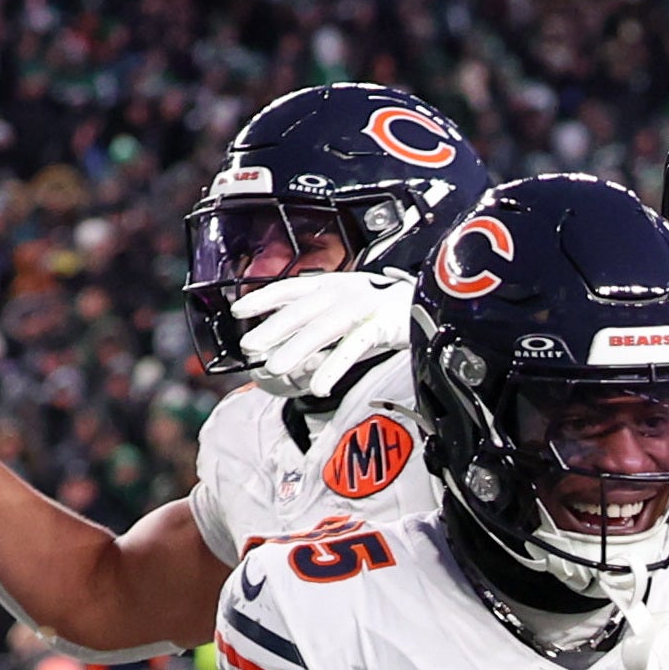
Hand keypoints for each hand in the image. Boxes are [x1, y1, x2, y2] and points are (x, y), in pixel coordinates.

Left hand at [230, 269, 419, 402]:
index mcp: (332, 283)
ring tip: (275, 368)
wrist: (429, 305)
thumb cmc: (386, 310)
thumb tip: (294, 355)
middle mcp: (343, 291)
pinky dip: (334, 367)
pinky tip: (318, 386)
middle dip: (273, 329)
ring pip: (323, 329)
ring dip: (296, 349)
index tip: (239, 311)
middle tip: (250, 348)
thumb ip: (322, 331)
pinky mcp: (382, 326)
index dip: (265, 298)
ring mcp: (363, 308)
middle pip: (301, 311)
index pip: (291, 288)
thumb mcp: (348, 312)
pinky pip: (352, 348)